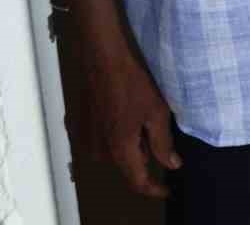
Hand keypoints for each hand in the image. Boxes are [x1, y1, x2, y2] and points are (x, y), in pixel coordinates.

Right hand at [68, 41, 180, 197]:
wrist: (101, 60)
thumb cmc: (131, 84)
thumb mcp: (157, 113)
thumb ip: (163, 143)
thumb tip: (172, 165)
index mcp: (119, 150)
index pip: (137, 181)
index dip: (154, 189)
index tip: (166, 189)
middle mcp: (98, 151)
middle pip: (125, 166)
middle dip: (143, 157)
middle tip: (155, 134)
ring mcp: (85, 140)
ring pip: (112, 153)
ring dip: (128, 145)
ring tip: (139, 118)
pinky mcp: (77, 128)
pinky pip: (100, 141)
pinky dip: (114, 135)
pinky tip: (123, 114)